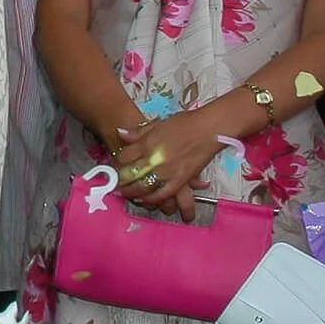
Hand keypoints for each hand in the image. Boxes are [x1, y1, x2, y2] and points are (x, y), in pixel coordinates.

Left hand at [112, 107, 223, 221]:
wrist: (209, 129)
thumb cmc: (185, 123)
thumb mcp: (157, 123)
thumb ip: (138, 132)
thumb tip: (119, 133)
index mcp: (147, 143)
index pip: (123, 157)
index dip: (116, 163)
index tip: (115, 166)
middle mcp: (154, 159)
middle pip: (129, 174)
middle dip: (120, 181)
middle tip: (116, 184)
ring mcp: (167, 171)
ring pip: (142, 187)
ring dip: (131, 192)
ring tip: (126, 193)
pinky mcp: (180, 180)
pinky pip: (162, 194)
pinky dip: (151, 199)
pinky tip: (144, 200)